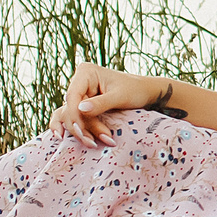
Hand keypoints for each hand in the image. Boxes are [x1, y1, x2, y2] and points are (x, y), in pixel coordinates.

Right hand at [48, 61, 166, 148]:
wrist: (144, 93)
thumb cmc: (135, 90)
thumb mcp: (120, 96)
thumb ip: (101, 103)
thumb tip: (80, 109)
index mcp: (86, 72)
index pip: (73, 95)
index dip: (74, 114)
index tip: (81, 130)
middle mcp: (79, 82)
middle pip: (72, 108)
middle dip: (82, 127)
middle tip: (93, 143)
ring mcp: (80, 95)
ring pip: (73, 117)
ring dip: (83, 132)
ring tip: (95, 143)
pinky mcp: (82, 106)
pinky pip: (76, 120)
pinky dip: (81, 131)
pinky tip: (72, 140)